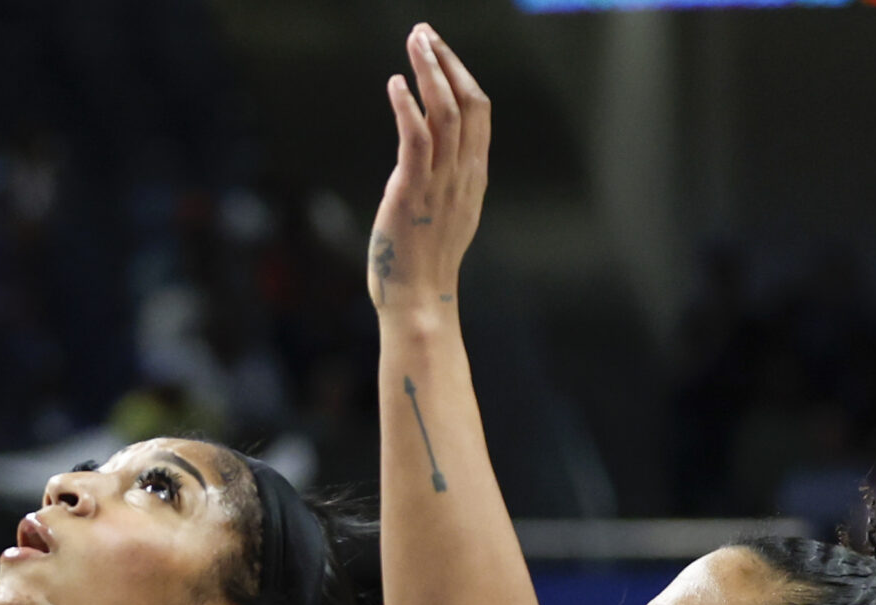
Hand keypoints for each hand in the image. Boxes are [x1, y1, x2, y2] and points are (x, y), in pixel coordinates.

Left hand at [368, 24, 489, 313]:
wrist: (419, 302)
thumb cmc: (423, 263)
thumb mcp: (443, 213)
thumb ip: (441, 179)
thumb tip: (423, 151)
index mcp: (473, 177)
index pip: (479, 114)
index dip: (462, 76)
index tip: (442, 51)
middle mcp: (463, 175)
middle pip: (468, 103)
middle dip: (448, 62)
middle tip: (425, 33)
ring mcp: (440, 183)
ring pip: (445, 112)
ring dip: (429, 71)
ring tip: (415, 42)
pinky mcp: (412, 191)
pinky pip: (416, 138)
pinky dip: (408, 105)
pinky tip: (396, 83)